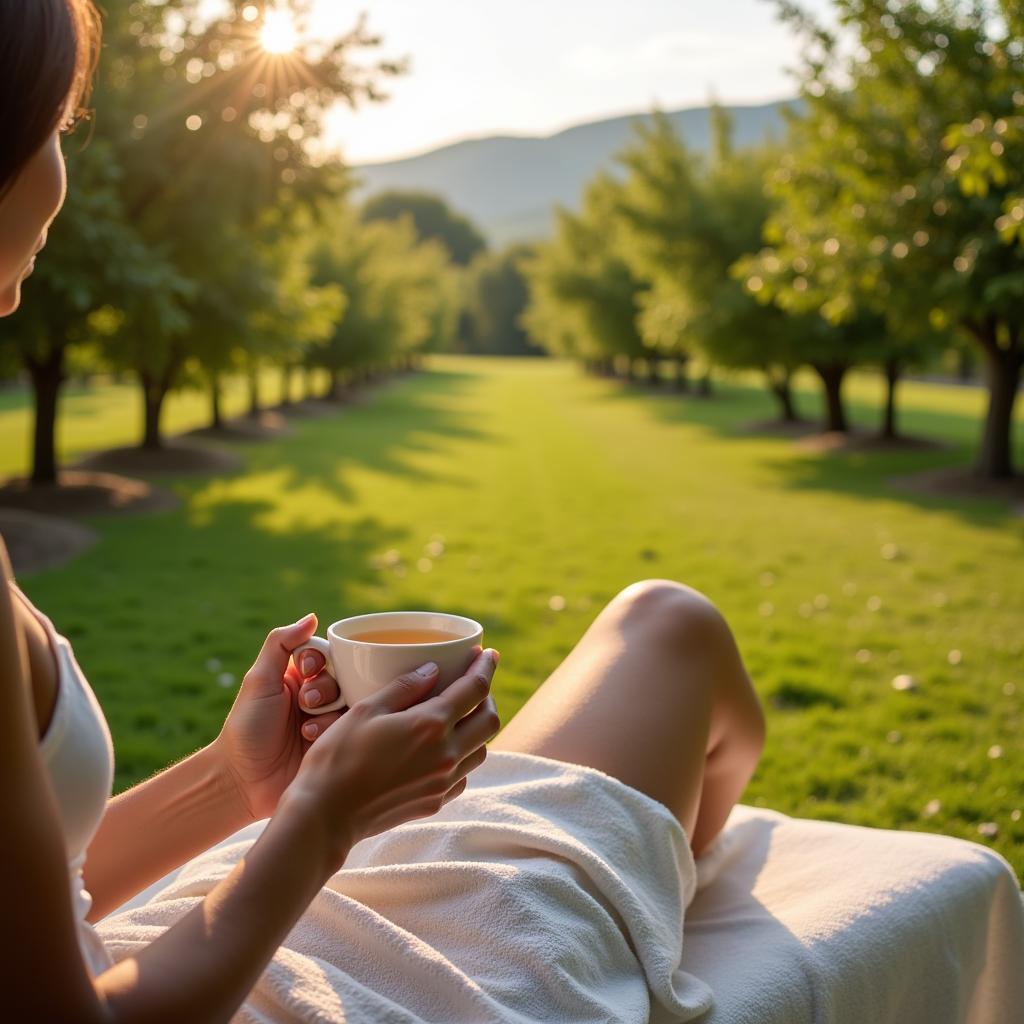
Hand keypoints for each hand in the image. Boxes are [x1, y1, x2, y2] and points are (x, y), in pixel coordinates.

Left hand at [213, 614, 345, 821]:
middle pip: (343, 677)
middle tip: (306, 703)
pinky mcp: (337, 744)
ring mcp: (329, 721)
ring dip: (328, 712)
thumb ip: (281, 644)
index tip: (304, 670)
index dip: (320, 660)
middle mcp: (317, 696)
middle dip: (325, 688)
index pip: (326, 654)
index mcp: (299, 677)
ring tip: (306, 729)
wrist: (243, 781)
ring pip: (350, 702)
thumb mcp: (259, 680)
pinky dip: (331, 731)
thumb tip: (312, 617)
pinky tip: (311, 742)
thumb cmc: (246, 728)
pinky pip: (351, 728)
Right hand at [282, 647, 500, 873]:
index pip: (474, 689)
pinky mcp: (435, 802)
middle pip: (489, 720)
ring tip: (461, 715)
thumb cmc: (338, 757)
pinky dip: (464, 756)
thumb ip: (404, 686)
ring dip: (478, 728)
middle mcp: (445, 755)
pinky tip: (444, 748)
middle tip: (474, 683)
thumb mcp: (365, 710)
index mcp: (430, 725)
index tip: (489, 653)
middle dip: (487, 697)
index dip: (485, 667)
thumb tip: (433, 669)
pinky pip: (464, 775)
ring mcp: (442, 782)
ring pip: (481, 750)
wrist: (325, 816)